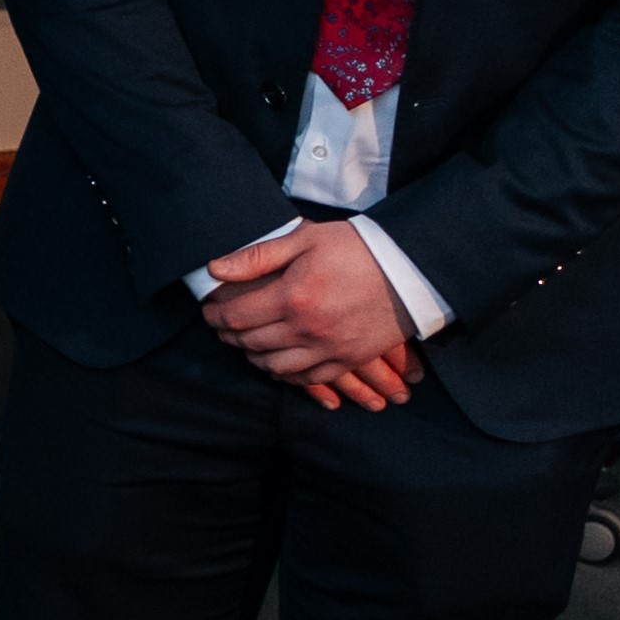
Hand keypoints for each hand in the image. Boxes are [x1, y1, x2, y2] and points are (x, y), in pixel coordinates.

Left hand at [204, 223, 419, 403]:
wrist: (411, 268)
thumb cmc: (356, 248)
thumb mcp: (304, 240)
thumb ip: (257, 256)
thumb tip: (214, 269)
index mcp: (292, 297)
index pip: (236, 317)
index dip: (215, 316)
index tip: (209, 311)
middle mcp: (307, 328)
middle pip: (251, 343)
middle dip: (229, 335)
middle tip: (223, 327)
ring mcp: (329, 348)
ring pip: (275, 367)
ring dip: (254, 357)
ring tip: (247, 344)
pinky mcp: (348, 359)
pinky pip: (307, 379)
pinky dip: (286, 375)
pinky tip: (278, 363)